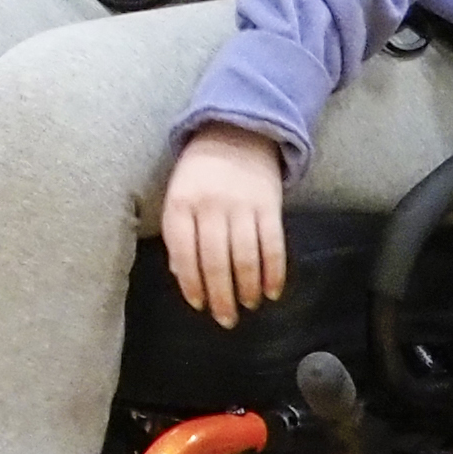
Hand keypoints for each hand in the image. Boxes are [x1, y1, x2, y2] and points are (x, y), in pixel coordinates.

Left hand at [159, 127, 292, 325]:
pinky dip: (274, 273)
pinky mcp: (270, 207)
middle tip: (226, 319)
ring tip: (248, 305)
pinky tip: (272, 292)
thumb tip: (182, 276)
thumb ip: (179, 234)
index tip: (199, 305)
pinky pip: (273, 246)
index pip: (184, 253)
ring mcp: (242, 206)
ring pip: (246, 258)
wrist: (236, 134)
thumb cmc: (200, 174)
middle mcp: (211, 206)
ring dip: (248, 289)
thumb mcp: (178, 196)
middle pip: (216, 261)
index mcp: (181, 204)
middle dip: (222, 296)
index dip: (192, 283)